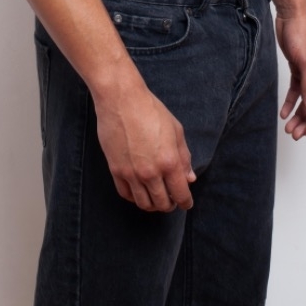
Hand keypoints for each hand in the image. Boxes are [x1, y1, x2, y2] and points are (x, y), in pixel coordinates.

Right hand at [95, 87, 196, 211]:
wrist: (121, 100)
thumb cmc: (151, 110)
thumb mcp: (176, 130)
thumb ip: (184, 157)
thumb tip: (190, 178)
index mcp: (169, 161)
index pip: (181, 194)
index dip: (185, 202)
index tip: (186, 203)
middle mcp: (151, 172)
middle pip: (162, 203)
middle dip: (170, 205)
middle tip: (171, 201)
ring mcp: (131, 173)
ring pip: (143, 203)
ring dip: (152, 205)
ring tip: (156, 198)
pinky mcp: (115, 170)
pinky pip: (126, 194)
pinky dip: (134, 198)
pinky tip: (139, 191)